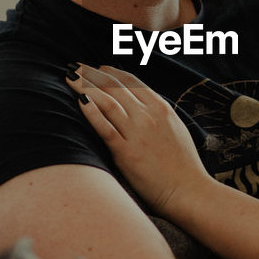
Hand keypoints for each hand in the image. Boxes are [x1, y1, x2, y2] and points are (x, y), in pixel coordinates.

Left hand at [67, 64, 211, 213]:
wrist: (188, 190)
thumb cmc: (184, 165)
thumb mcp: (175, 128)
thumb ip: (158, 114)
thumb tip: (142, 104)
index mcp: (161, 108)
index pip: (131, 81)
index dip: (110, 72)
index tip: (96, 69)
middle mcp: (148, 116)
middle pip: (114, 87)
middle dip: (91, 74)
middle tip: (74, 67)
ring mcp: (137, 133)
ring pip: (107, 102)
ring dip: (85, 86)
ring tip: (70, 78)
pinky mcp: (127, 153)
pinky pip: (105, 128)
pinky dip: (92, 112)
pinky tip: (80, 101)